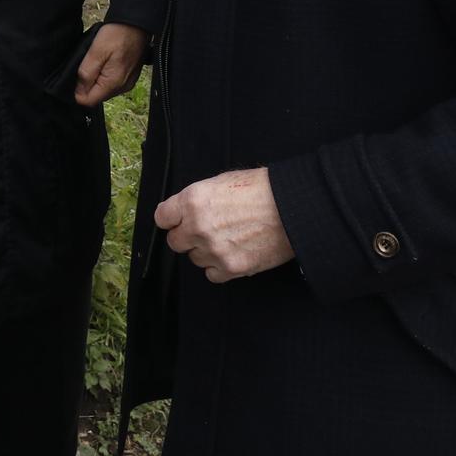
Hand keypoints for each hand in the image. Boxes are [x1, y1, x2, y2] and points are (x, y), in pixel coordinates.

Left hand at [75, 24, 148, 105]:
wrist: (137, 23)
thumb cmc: (118, 34)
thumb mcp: (95, 52)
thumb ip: (86, 74)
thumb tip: (78, 92)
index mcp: (114, 84)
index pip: (89, 101)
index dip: (78, 91)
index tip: (77, 75)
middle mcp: (123, 87)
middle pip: (96, 95)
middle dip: (87, 83)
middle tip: (89, 63)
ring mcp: (127, 82)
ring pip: (103, 88)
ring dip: (96, 77)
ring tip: (98, 59)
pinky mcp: (130, 76)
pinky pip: (112, 81)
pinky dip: (105, 74)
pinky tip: (106, 60)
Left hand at [153, 167, 293, 282]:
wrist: (293, 207)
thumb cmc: (262, 189)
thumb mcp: (222, 181)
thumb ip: (198, 199)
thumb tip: (185, 211)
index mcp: (193, 200)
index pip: (162, 217)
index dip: (171, 218)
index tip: (177, 220)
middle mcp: (198, 226)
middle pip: (175, 241)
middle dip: (187, 236)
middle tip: (206, 230)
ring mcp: (214, 249)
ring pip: (194, 258)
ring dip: (205, 251)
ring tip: (227, 239)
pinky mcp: (231, 268)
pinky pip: (211, 274)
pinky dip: (219, 267)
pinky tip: (233, 253)